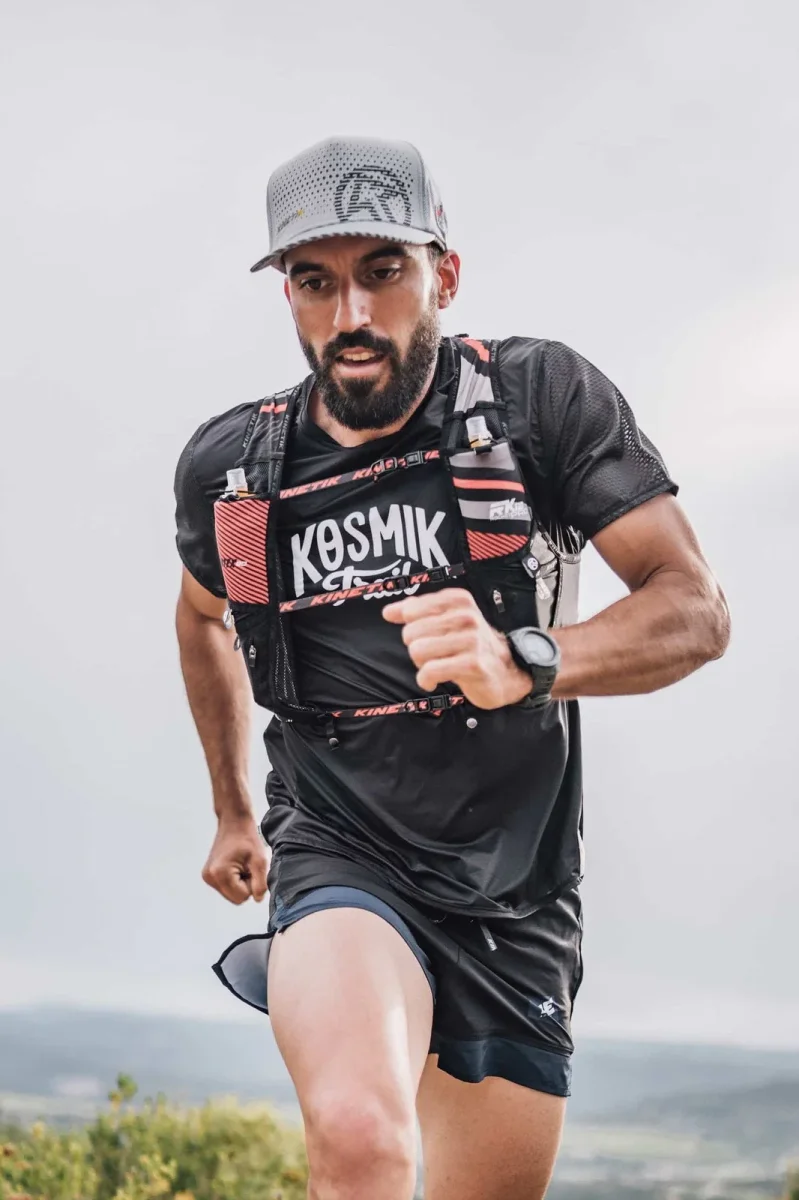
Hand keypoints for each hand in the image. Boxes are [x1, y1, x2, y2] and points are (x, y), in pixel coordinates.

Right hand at [202, 814, 269, 904]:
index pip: (242, 897)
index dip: (251, 885)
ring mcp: (207, 877)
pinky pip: (226, 888)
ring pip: (231, 894)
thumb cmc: (247, 837)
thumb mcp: (260, 860)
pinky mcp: (208, 875)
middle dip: (245, 886)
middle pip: (235, 898)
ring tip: (241, 865)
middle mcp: (210, 877)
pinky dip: (234, 880)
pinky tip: (235, 865)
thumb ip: (260, 883)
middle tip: (247, 867)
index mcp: (220, 873)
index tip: (250, 868)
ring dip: (240, 883)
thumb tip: (258, 899)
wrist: (234, 822)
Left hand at [383, 588, 532, 709]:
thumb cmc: (470, 646)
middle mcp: (467, 616)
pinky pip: (430, 671)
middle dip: (415, 648)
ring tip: (433, 667)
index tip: (421, 635)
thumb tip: (388, 612)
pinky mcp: (472, 664)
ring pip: (418, 651)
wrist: (504, 671)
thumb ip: (417, 613)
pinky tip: (431, 682)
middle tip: (431, 655)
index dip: (410, 626)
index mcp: (459, 601)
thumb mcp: (446, 622)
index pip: (412, 609)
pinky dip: (425, 680)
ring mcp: (472, 640)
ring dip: (420, 665)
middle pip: (411, 633)